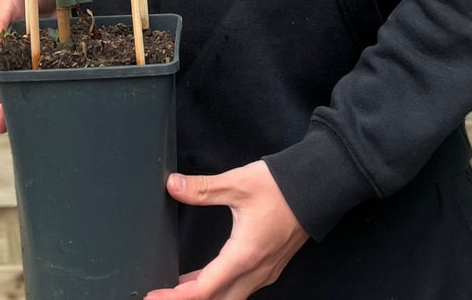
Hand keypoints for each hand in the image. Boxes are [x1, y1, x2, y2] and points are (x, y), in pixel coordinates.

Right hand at [0, 0, 55, 133]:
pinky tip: (25, 122)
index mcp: (7, 12)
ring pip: (12, 78)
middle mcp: (11, 36)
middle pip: (1, 62)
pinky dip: (27, 98)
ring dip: (7, 101)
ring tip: (2, 126)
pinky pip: (30, 80)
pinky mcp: (39, 59)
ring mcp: (24, 50)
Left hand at [144, 161, 308, 299]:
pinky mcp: (270, 266)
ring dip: (204, 296)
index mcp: (244, 255)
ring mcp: (265, 272)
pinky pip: (240, 288)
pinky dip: (219, 289)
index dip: (175, 296)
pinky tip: (205, 277)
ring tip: (177, 288)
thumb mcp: (238, 183)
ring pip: (230, 298)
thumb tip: (173, 185)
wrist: (317, 186)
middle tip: (161, 296)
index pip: (204, 289)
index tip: (154, 297)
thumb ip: (203, 188)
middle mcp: (256, 272)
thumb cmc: (280, 187)